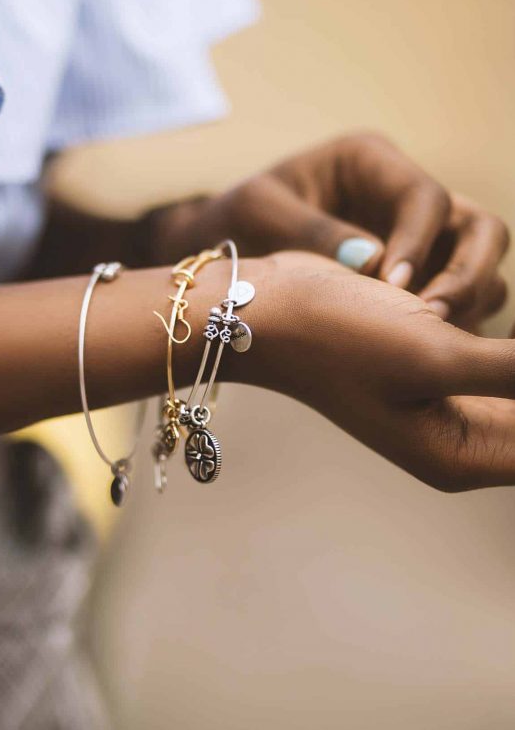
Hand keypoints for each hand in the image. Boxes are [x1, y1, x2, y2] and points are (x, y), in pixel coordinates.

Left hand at [147, 133, 508, 326]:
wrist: (225, 250)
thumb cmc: (237, 220)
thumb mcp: (259, 213)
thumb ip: (313, 232)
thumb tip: (375, 264)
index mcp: (370, 163)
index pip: (426, 197)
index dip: (420, 242)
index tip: (393, 286)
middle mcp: (403, 197)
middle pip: (478, 228)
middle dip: (467, 273)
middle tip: (432, 318)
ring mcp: (416, 238)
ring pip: (478, 265)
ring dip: (466, 301)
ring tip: (428, 338)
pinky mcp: (415, 276)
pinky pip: (456, 298)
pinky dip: (451, 322)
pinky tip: (420, 348)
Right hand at [231, 251, 514, 491]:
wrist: (272, 309)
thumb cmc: (338, 336)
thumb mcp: (434, 354)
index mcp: (460, 454)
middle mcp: (459, 436)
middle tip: (477, 333)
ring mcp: (449, 400)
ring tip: (461, 317)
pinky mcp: (438, 362)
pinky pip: (500, 357)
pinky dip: (512, 344)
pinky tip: (482, 309)